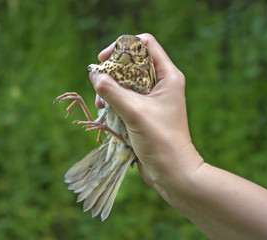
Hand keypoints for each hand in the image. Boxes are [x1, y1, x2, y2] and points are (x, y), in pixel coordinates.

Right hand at [89, 33, 202, 200]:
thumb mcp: (135, 112)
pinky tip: (104, 112)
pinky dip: (113, 102)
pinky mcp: (144, 113)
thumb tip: (93, 74)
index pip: (146, 44)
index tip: (104, 58)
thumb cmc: (160, 140)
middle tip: (98, 83)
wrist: (172, 172)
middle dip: (112, 72)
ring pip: (126, 82)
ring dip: (110, 89)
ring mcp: (152, 99)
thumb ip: (112, 91)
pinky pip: (125, 99)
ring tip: (100, 103)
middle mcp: (161, 84)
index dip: (123, 46)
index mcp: (168, 76)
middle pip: (132, 63)